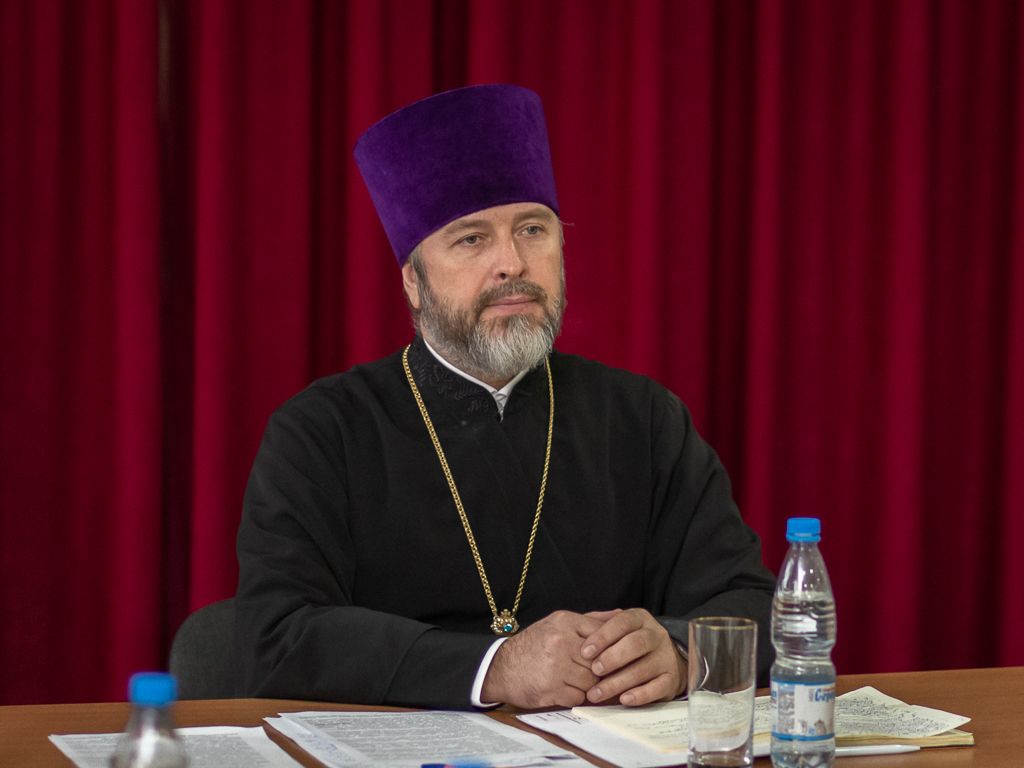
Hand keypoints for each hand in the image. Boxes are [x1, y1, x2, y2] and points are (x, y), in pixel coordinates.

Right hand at [481, 610, 604, 707]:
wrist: (501, 667)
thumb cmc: (534, 644)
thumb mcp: (559, 623)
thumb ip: (591, 620)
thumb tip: (622, 614)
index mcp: (565, 622)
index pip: (603, 634)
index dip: (609, 648)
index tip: (607, 655)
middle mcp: (560, 641)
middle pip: (598, 660)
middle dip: (597, 669)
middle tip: (590, 671)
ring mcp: (555, 666)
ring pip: (591, 681)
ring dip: (587, 685)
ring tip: (574, 679)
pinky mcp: (549, 689)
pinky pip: (578, 697)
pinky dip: (575, 696)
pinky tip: (564, 689)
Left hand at [580, 608, 686, 705]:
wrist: (665, 659)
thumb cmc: (630, 644)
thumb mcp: (616, 629)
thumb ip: (597, 626)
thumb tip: (576, 629)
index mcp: (640, 619)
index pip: (622, 622)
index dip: (603, 636)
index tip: (585, 651)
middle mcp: (656, 635)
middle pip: (636, 644)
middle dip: (612, 658)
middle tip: (594, 670)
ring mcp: (666, 657)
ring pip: (643, 669)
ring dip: (617, 682)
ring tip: (596, 693)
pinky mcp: (671, 679)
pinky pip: (657, 688)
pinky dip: (639, 695)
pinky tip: (623, 700)